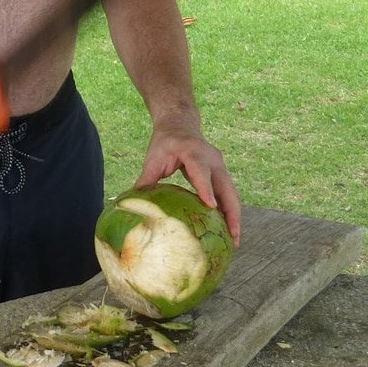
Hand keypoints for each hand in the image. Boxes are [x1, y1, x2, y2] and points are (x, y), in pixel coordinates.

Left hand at [133, 129, 240, 246]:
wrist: (180, 125)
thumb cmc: (165, 142)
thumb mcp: (153, 157)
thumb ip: (146, 179)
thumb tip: (133, 203)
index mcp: (192, 151)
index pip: (201, 171)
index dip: (206, 188)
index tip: (211, 206)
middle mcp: (211, 159)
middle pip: (226, 187)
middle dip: (231, 212)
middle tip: (232, 236)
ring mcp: (220, 166)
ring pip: (231, 193)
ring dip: (234, 216)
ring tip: (233, 242)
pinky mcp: (221, 174)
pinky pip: (228, 194)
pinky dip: (229, 211)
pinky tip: (227, 231)